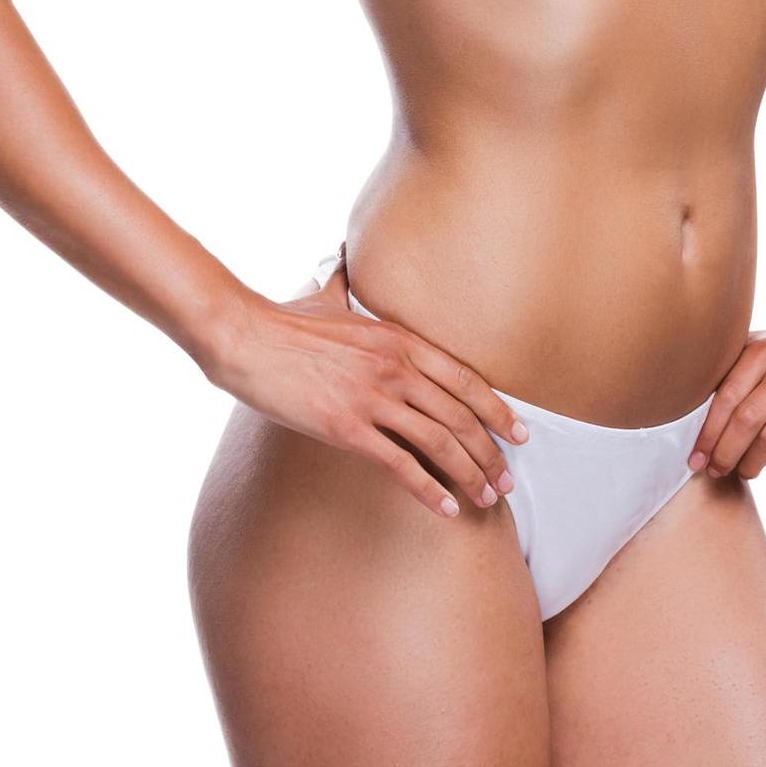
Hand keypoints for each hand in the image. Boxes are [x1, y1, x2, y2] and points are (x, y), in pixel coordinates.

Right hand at [211, 244, 530, 522]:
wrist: (245, 337)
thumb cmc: (285, 321)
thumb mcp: (328, 296)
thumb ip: (347, 284)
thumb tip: (344, 258)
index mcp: (398, 338)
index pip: (464, 378)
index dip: (497, 409)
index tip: (519, 432)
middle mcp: (395, 366)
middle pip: (460, 415)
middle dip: (491, 452)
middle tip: (508, 481)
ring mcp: (372, 397)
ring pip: (439, 442)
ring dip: (470, 475)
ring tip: (487, 499)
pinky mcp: (347, 427)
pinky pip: (401, 464)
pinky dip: (430, 490)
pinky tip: (447, 508)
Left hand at [687, 301, 765, 485]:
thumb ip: (739, 368)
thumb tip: (700, 408)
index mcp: (763, 351)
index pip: (725, 397)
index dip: (707, 433)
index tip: (695, 458)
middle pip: (744, 421)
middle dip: (723, 454)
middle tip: (714, 471)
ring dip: (750, 465)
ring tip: (744, 473)